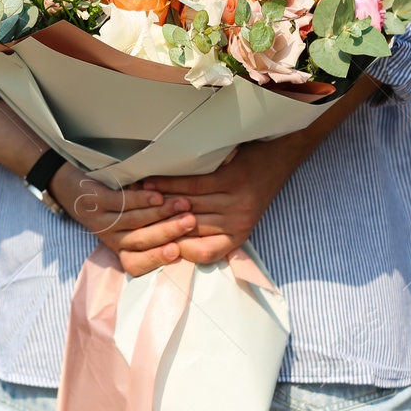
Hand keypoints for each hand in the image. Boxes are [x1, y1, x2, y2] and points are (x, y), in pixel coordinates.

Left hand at [49, 163, 196, 276]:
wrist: (70, 187)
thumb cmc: (110, 205)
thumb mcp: (128, 223)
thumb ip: (153, 229)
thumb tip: (192, 234)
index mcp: (120, 249)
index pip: (136, 264)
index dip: (156, 259)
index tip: (178, 252)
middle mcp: (111, 239)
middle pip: (141, 241)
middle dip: (169, 231)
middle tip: (191, 222)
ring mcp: (101, 220)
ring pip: (134, 222)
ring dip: (160, 213)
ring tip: (182, 204)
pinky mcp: (95, 201)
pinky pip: (120, 203)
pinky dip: (140, 200)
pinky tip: (156, 195)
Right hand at [150, 140, 297, 264]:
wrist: (277, 157)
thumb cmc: (251, 188)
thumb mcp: (237, 217)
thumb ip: (212, 229)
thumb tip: (172, 239)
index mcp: (238, 236)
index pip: (204, 253)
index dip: (176, 250)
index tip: (153, 242)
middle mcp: (239, 223)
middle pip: (189, 228)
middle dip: (159, 223)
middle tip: (132, 218)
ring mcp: (236, 201)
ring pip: (188, 206)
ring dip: (159, 202)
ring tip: (137, 198)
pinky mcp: (231, 180)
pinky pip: (193, 185)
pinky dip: (169, 183)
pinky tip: (152, 181)